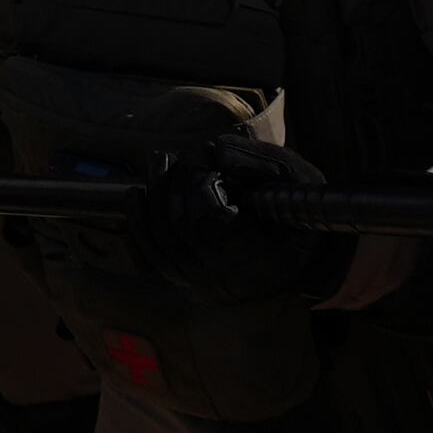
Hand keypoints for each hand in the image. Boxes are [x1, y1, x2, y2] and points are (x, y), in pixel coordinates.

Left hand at [139, 139, 346, 303]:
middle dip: (174, 181)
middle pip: (183, 221)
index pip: (212, 213)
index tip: (203, 155)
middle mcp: (229, 276)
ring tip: (158, 160)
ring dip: (156, 191)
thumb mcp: (294, 182)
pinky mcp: (184, 281)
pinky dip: (140, 219)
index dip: (199, 179)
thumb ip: (260, 162)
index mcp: (263, 256)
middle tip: (178, 155)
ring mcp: (202, 283)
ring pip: (164, 234)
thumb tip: (214, 149)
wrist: (289, 264)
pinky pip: (152, 251)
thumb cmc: (294, 217)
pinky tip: (137, 193)